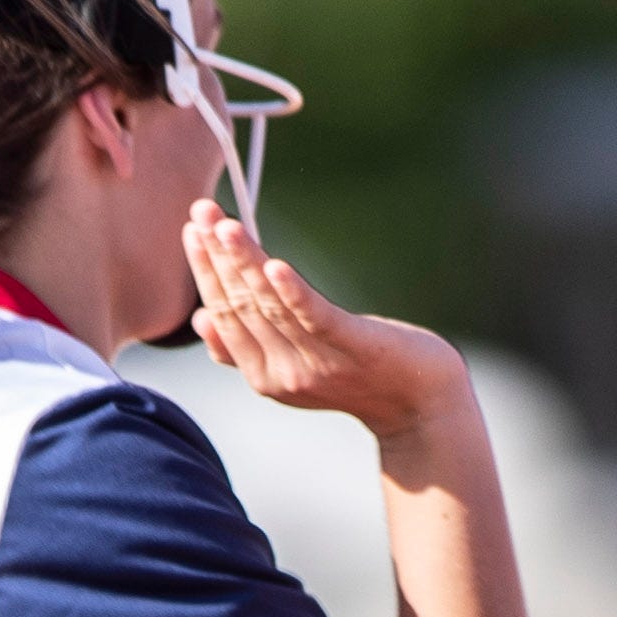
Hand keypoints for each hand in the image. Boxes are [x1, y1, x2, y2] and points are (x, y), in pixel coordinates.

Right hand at [185, 207, 467, 438]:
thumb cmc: (358, 374)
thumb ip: (249, 347)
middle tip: (201, 210)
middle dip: (215, 256)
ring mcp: (316, 362)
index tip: (193, 229)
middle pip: (239, 305)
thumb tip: (203, 318)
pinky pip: (315, 316)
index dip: (205, 270)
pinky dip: (292, 291)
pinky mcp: (352, 346)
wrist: (422, 406)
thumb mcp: (295, 363)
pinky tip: (275, 265)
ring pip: (268, 305)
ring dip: (244, 261)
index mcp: (262, 376)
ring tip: (225, 225)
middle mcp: (282, 373)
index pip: (223, 314)